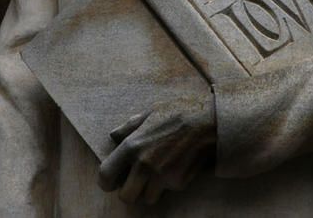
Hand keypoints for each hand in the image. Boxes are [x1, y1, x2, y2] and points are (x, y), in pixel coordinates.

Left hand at [98, 91, 215, 204]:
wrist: (206, 121)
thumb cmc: (176, 112)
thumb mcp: (149, 113)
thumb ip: (129, 127)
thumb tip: (113, 136)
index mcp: (132, 146)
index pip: (106, 176)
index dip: (106, 181)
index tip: (111, 181)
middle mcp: (144, 165)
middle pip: (126, 197)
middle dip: (129, 190)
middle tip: (135, 181)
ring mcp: (161, 176)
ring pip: (147, 198)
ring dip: (149, 190)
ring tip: (157, 173)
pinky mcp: (178, 183)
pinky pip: (167, 191)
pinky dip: (169, 184)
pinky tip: (175, 166)